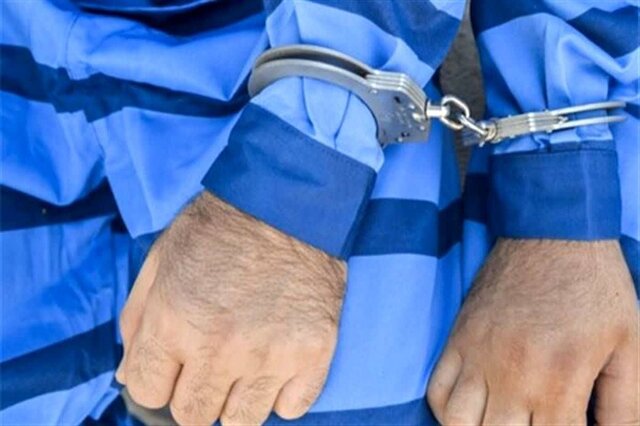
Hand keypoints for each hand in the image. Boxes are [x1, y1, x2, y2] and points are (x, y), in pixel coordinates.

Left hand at [116, 192, 345, 425]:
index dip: (158, 377)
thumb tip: (129, 376)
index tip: (175, 362)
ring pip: (241, 421)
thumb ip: (136, 321)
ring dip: (236, 399)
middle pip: (193, 415)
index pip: (148, 393)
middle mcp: (220, 347)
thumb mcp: (161, 259)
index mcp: (174, 321)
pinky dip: (282, 392)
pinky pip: (291, 409)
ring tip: (244, 363)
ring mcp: (271, 355)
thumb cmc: (221, 227)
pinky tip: (276, 362)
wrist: (288, 203)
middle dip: (194, 391)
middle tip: (210, 359)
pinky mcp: (313, 354)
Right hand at [427, 239, 638, 424]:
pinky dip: (447, 410)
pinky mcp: (459, 339)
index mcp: (559, 378)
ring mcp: (478, 356)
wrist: (550, 232)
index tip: (565, 425)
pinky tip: (471, 409)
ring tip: (498, 423)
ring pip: (457, 424)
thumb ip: (625, 403)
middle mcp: (512, 374)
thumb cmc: (594, 286)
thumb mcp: (630, 343)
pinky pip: (437, 390)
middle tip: (533, 422)